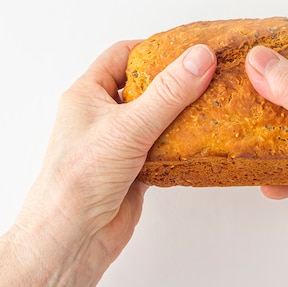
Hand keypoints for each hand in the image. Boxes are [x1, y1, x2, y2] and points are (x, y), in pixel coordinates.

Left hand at [19, 40, 216, 261]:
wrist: (74, 238)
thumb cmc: (80, 178)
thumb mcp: (128, 126)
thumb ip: (168, 92)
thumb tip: (200, 58)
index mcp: (88, 94)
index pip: (122, 56)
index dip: (154, 48)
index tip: (188, 48)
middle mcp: (103, 116)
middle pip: (144, 87)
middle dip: (174, 82)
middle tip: (208, 75)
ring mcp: (119, 144)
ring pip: (157, 119)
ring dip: (181, 115)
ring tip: (213, 104)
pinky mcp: (136, 169)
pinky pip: (164, 148)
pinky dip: (181, 144)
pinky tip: (202, 140)